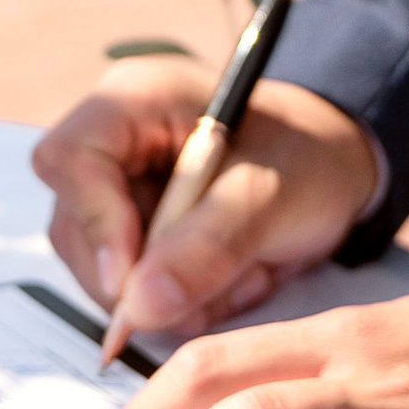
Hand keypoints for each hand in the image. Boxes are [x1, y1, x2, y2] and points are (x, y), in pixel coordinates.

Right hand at [33, 67, 379, 343]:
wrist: (338, 168)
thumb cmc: (308, 157)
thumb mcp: (270, 196)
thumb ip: (208, 245)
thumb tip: (139, 306)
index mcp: (135, 102)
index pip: (69, 159)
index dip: (95, 222)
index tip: (137, 280)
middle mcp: (114, 143)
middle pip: (76, 225)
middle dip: (140, 274)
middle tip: (214, 286)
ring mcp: (120, 191)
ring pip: (101, 269)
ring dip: (170, 293)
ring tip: (240, 273)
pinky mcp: (136, 233)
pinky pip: (133, 290)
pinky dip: (182, 301)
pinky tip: (230, 278)